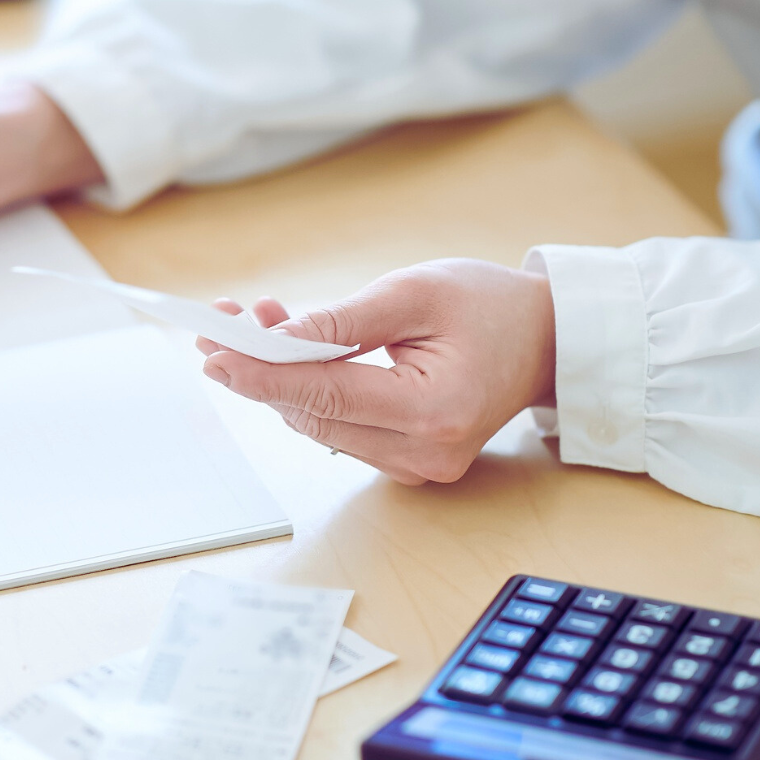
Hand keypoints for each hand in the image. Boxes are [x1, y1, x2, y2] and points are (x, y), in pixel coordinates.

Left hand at [198, 260, 556, 483]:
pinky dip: (311, 390)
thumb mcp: (417, 293)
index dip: (262, 375)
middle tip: (223, 323)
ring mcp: (415, 467)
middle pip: (314, 414)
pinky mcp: (406, 462)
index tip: (213, 353)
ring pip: (319, 423)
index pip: (326, 396)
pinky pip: (340, 426)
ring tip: (258, 324)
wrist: (545, 341)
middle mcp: (423, 454)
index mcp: (434, 412)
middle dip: (261, 370)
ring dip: (281, 377)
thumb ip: (343, 321)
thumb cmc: (490, 307)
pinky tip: (292, 350)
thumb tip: (273, 340)